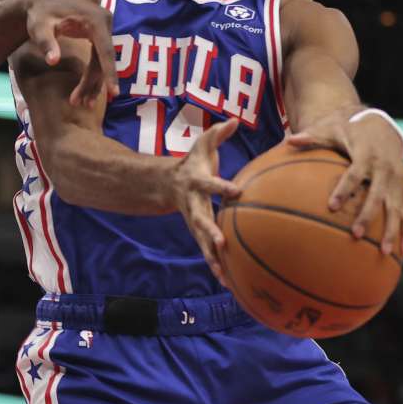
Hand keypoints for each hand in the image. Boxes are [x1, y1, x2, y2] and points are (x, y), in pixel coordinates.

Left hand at [21, 0, 119, 106]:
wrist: (41, 0)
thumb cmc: (39, 14)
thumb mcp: (39, 29)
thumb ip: (47, 44)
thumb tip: (52, 62)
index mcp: (95, 20)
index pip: (106, 51)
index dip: (109, 73)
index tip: (114, 92)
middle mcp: (105, 21)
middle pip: (104, 59)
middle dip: (93, 83)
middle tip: (80, 103)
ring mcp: (104, 27)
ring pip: (103, 61)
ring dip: (93, 82)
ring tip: (81, 102)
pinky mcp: (100, 33)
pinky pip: (100, 57)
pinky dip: (92, 73)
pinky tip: (85, 90)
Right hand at [171, 120, 241, 285]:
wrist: (167, 184)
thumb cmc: (192, 162)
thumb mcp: (202, 145)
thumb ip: (217, 133)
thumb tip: (232, 120)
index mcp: (197, 183)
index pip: (210, 184)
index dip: (221, 187)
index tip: (235, 192)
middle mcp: (193, 205)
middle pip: (200, 220)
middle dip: (209, 233)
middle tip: (220, 244)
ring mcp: (194, 221)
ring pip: (202, 242)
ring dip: (212, 259)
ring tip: (224, 277)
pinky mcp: (198, 233)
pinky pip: (208, 252)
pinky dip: (217, 267)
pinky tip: (229, 283)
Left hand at [287, 112, 402, 255]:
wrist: (382, 127)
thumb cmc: (349, 131)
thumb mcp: (331, 129)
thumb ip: (311, 137)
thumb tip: (289, 140)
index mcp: (366, 155)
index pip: (354, 175)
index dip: (343, 189)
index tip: (331, 206)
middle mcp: (386, 169)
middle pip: (377, 195)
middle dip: (367, 216)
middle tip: (354, 235)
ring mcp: (399, 181)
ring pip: (397, 209)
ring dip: (393, 230)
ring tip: (384, 252)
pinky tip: (402, 252)